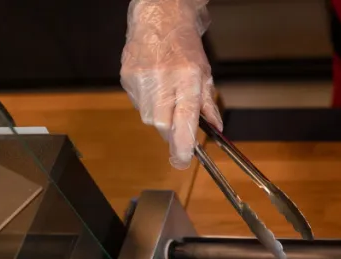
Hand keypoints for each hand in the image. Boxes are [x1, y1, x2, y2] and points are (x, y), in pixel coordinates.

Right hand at [121, 0, 222, 168]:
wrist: (158, 16)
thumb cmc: (184, 43)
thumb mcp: (204, 72)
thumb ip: (208, 104)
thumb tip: (215, 128)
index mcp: (186, 79)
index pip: (183, 122)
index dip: (182, 147)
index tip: (182, 161)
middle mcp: (162, 79)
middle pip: (161, 125)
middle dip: (171, 133)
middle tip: (179, 129)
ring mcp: (140, 78)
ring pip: (148, 117)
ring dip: (160, 117)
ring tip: (167, 97)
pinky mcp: (126, 77)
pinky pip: (137, 104)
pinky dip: (148, 103)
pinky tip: (154, 87)